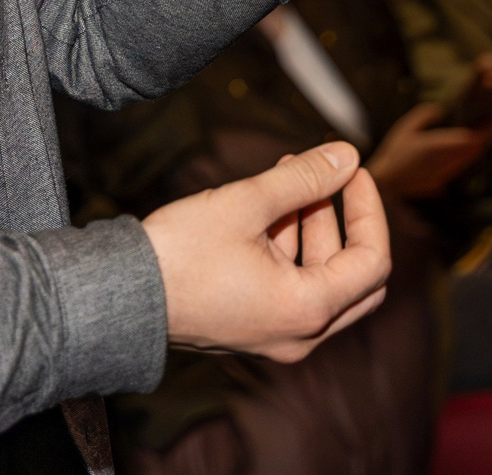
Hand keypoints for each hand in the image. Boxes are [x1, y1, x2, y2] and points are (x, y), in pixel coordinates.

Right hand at [144, 142, 391, 360]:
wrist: (119, 293)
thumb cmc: (180, 252)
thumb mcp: (247, 203)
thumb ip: (303, 178)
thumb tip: (348, 155)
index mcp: (307, 310)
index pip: (372, 260)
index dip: (370, 208)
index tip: (353, 169)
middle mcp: (300, 334)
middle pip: (355, 277)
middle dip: (346, 221)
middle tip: (330, 178)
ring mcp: (276, 336)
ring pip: (320, 280)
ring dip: (312, 228)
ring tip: (287, 177)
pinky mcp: (253, 327)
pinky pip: (291, 288)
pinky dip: (289, 249)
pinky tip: (267, 207)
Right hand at [364, 104, 488, 199]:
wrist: (388, 184)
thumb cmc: (394, 154)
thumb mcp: (405, 128)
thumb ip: (424, 116)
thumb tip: (439, 108)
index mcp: (440, 145)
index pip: (471, 139)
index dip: (485, 131)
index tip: (491, 122)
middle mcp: (448, 160)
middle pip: (475, 149)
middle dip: (484, 138)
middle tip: (489, 126)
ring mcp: (447, 172)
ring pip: (470, 159)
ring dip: (476, 148)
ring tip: (479, 136)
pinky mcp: (444, 180)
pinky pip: (461, 166)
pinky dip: (466, 157)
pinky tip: (463, 151)